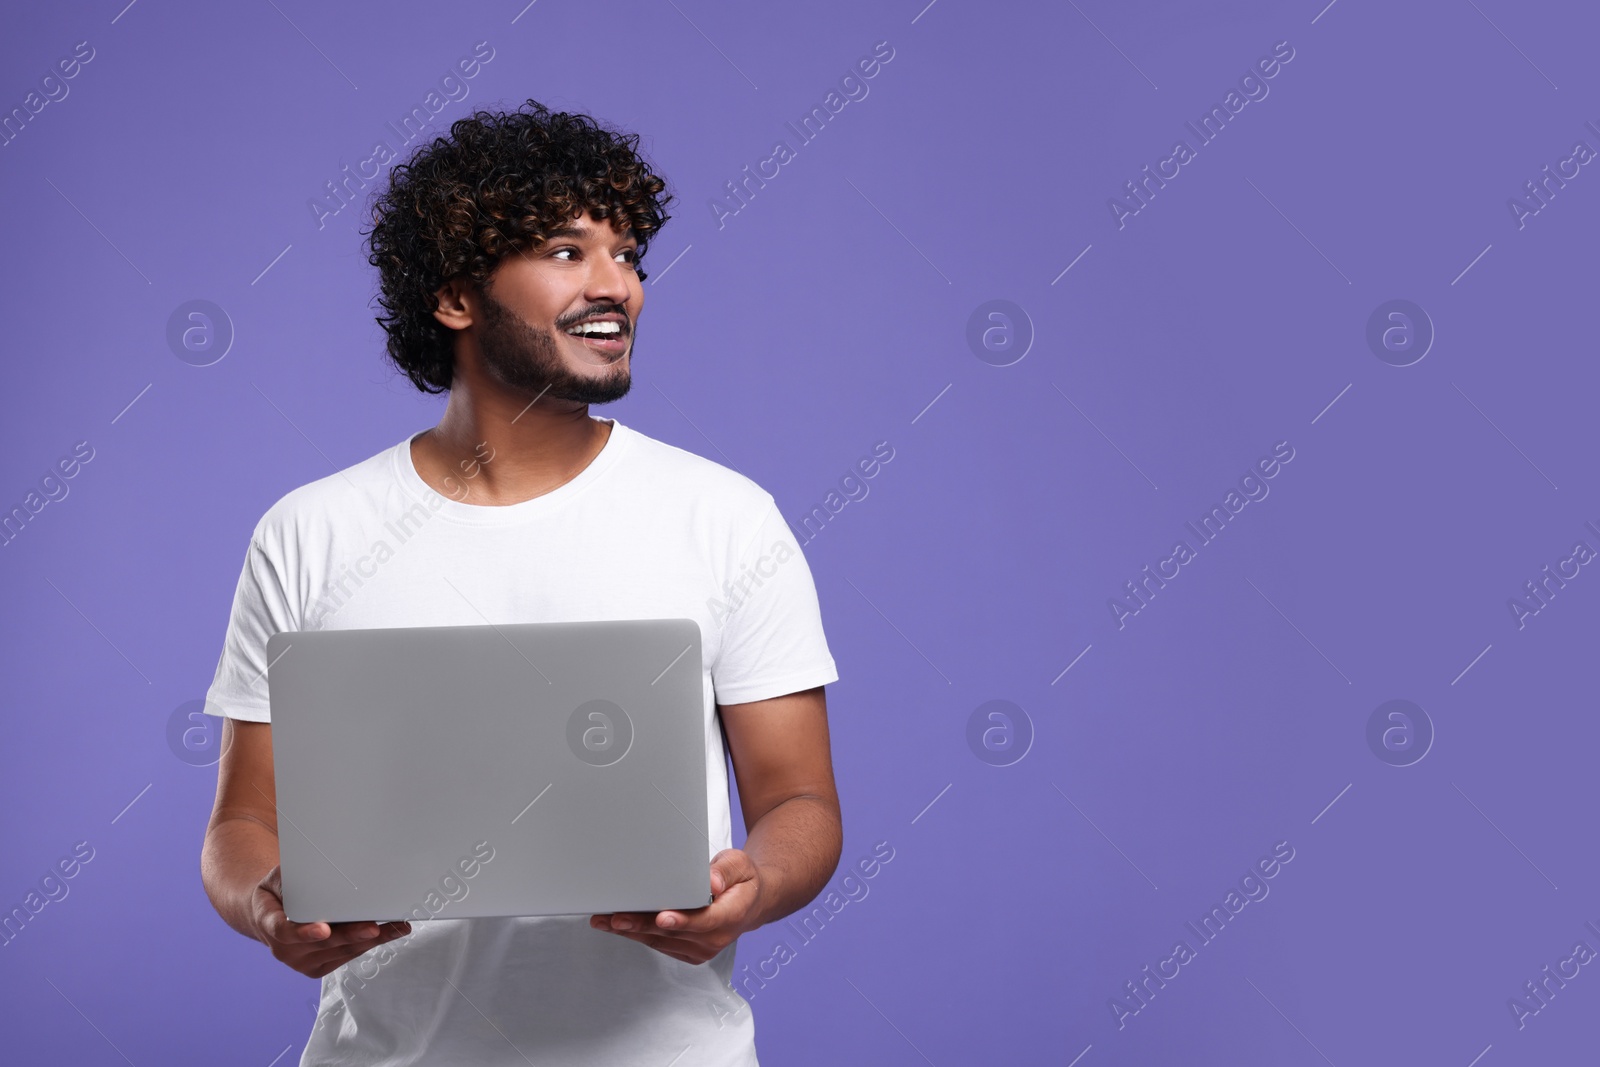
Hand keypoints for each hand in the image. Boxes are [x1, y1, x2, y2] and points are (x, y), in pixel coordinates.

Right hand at [250, 865, 411, 978]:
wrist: (270, 915)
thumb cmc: (280, 892)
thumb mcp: (281, 877)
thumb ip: (299, 877)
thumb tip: (329, 869)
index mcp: (269, 922)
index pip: (283, 930)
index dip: (304, 932)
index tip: (323, 929)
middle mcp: (284, 948)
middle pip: (322, 944)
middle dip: (350, 935)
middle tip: (373, 927)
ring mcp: (301, 961)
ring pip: (340, 952)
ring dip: (369, 940)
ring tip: (394, 927)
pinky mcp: (317, 967)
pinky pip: (346, 956)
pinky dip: (368, 944)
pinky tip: (388, 933)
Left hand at [589, 849, 763, 964]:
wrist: (749, 903)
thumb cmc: (741, 881)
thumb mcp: (740, 864)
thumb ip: (725, 871)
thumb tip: (712, 882)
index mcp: (731, 915)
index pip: (704, 921)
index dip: (681, 920)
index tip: (662, 917)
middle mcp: (715, 938)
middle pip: (674, 933)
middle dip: (642, 925)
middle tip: (616, 918)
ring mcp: (702, 949)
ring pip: (661, 941)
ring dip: (632, 931)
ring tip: (606, 921)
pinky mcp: (689, 952)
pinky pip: (660, 945)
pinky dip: (639, 935)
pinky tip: (620, 926)